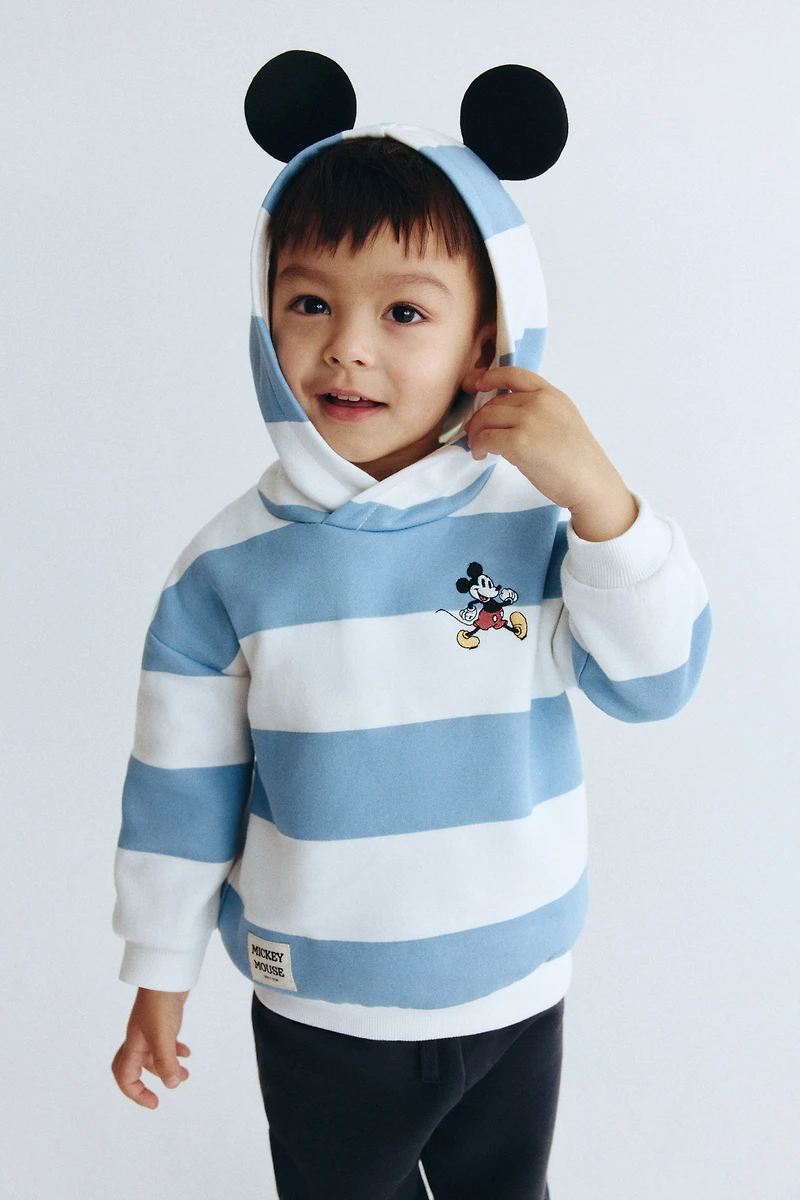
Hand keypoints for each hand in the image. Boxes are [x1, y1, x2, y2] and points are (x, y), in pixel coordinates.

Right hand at [111, 988, 190, 1108]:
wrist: (167, 972)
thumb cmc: (160, 1003)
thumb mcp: (163, 1036)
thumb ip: (166, 1062)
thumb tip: (172, 1085)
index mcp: (133, 1044)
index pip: (125, 1076)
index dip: (136, 1094)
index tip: (155, 1103)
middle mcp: (139, 1039)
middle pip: (133, 1067)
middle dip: (143, 1084)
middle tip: (159, 1096)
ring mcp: (151, 1029)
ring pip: (154, 1056)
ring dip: (168, 1068)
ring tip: (186, 1074)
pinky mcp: (164, 1020)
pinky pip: (165, 1043)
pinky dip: (174, 1052)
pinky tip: (186, 1053)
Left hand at [462, 366, 627, 513]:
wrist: (590, 483)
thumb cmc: (577, 461)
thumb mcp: (562, 421)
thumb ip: (538, 412)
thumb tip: (504, 419)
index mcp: (552, 395)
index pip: (515, 374)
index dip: (491, 377)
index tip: (477, 385)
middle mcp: (540, 402)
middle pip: (495, 401)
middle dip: (480, 417)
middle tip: (474, 432)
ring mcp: (529, 420)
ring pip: (486, 418)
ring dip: (476, 433)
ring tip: (477, 447)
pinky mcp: (518, 442)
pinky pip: (486, 438)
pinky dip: (478, 446)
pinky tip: (481, 455)